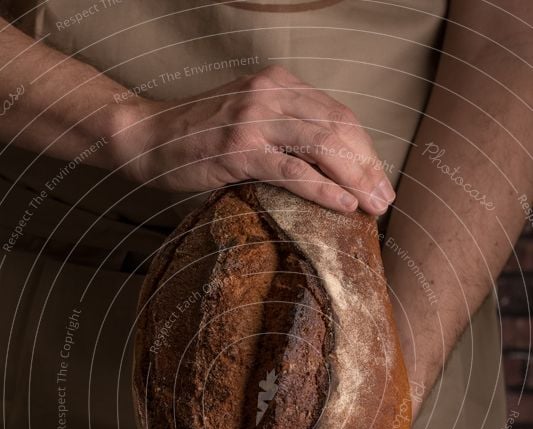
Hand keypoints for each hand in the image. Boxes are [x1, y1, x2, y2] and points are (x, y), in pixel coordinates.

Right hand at [117, 64, 394, 213]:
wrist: (147, 136)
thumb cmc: (198, 136)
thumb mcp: (248, 119)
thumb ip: (285, 129)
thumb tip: (326, 166)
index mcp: (279, 83)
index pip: (338, 115)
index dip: (366, 150)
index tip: (379, 180)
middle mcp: (271, 93)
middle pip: (339, 128)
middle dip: (369, 167)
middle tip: (385, 200)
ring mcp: (255, 119)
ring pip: (324, 145)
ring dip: (356, 179)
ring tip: (373, 207)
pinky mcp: (240, 150)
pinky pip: (293, 170)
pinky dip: (323, 189)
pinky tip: (344, 205)